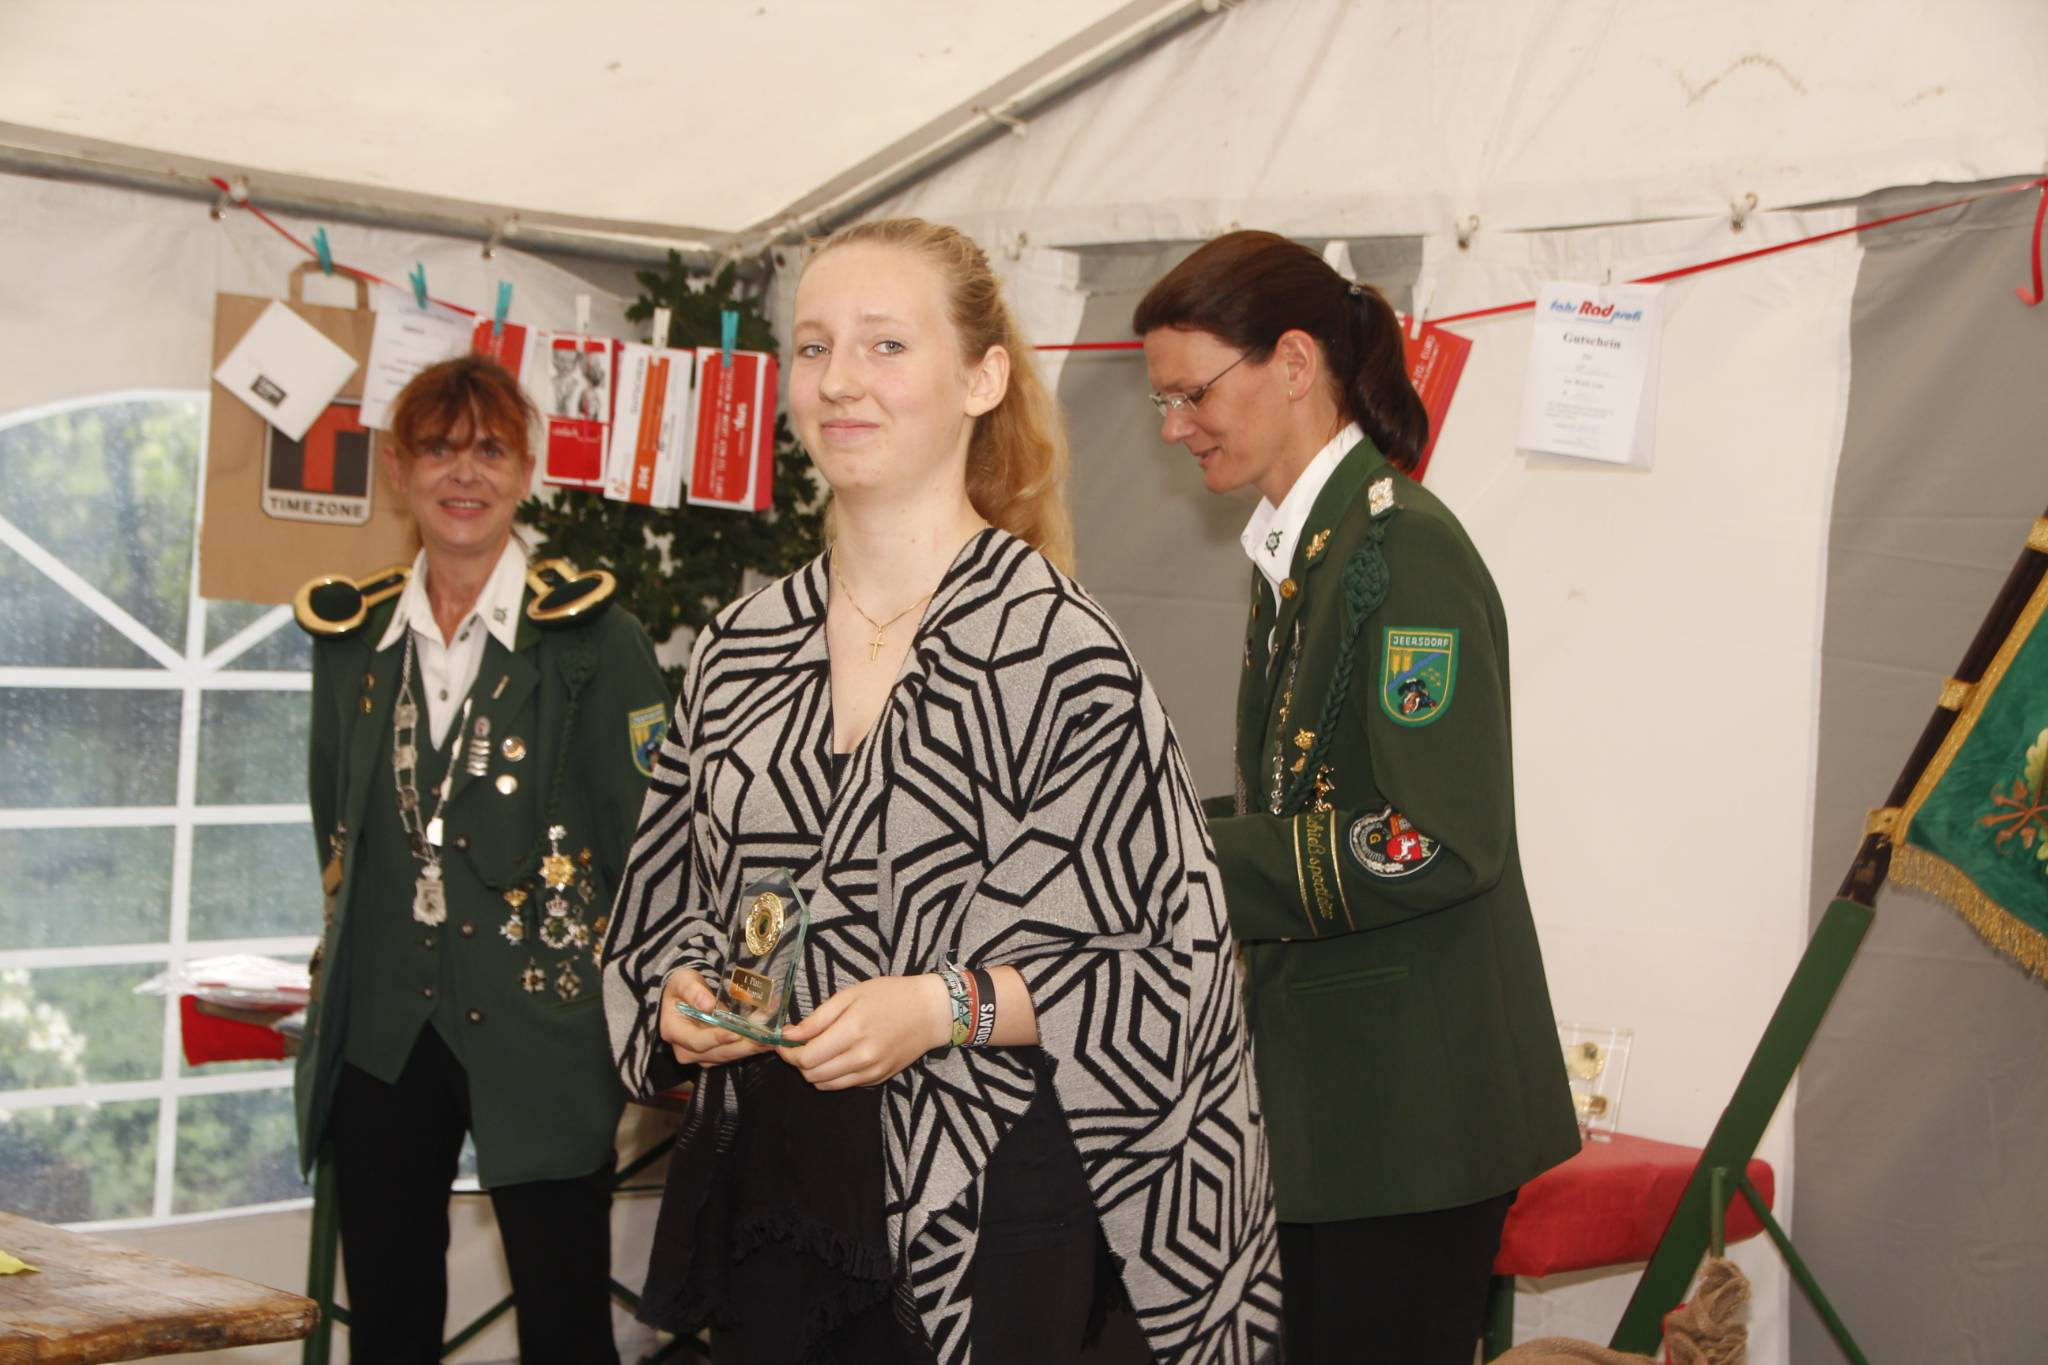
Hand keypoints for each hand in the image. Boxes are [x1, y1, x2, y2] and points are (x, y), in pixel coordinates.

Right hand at [659, 967, 768, 1066]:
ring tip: (773, 1037)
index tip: (736, 1034)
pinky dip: (751, 1043)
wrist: (684, 994)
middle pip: (717, 1053)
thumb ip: (693, 991)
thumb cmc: (682, 986)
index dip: (717, 1039)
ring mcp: (701, 1054)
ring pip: (729, 1055)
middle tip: (766, 1038)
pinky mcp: (715, 1053)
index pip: (697, 1041)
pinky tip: (768, 1036)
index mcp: (673, 1032)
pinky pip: (734, 1051)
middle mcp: (686, 1049)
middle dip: (743, 1046)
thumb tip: (707, 1005)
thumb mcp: (683, 981)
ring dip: (752, 1046)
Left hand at [776, 974, 951, 1089]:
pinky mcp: (877, 1079)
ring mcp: (870, 1072)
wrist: (930, 1012)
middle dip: (797, 1062)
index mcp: (852, 1031)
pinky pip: (843, 1085)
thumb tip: (788, 1035)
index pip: (806, 1057)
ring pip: (824, 1084)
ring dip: (812, 1071)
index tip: (784, 1041)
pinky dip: (830, 1076)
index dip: (788, 1052)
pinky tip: (835, 1057)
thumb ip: (817, 1018)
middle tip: (798, 1044)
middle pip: (812, 1074)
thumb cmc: (889, 995)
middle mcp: (861, 1057)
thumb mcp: (850, 995)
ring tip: (816, 1050)